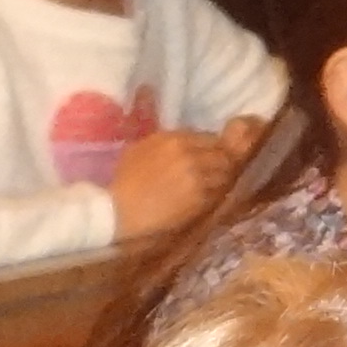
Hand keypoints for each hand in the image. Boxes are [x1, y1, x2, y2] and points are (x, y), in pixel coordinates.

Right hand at [108, 125, 245, 241]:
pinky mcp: (201, 198)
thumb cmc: (125, 180)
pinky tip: (208, 197)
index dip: (211, 147)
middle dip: (222, 161)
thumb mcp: (141, 149)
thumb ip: (166, 142)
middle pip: (222, 153)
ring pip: (225, 172)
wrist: (121, 209)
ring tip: (215, 184)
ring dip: (223, 177)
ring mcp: (198, 176)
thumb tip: (186, 142)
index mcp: (174, 139)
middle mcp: (190, 154)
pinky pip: (218, 191)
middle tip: (217, 171)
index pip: (209, 137)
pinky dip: (217, 193)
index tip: (209, 155)